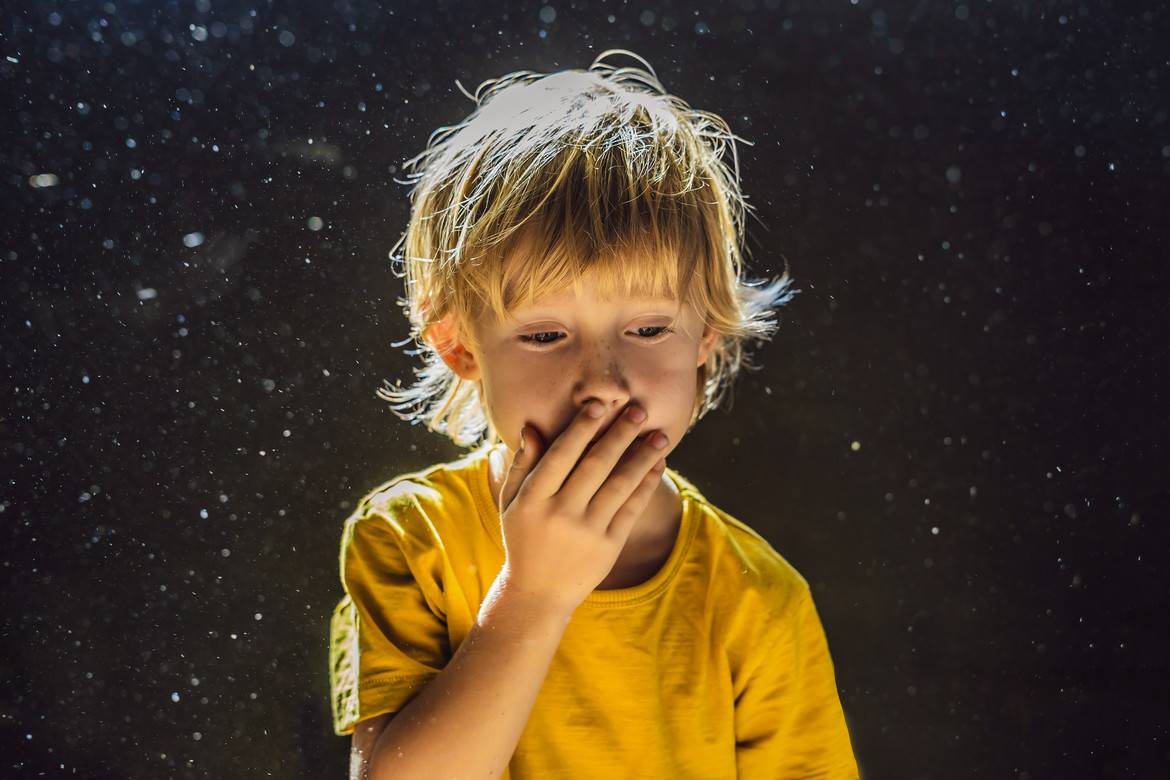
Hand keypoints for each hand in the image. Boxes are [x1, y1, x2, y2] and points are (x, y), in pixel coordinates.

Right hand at [493, 401, 668, 614]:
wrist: (538, 593)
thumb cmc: (524, 538)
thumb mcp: (510, 503)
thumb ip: (521, 465)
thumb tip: (532, 427)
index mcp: (533, 499)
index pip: (560, 456)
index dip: (581, 430)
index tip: (599, 405)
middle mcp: (560, 513)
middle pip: (595, 466)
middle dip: (620, 434)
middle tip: (638, 409)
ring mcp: (587, 531)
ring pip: (619, 485)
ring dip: (643, 457)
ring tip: (660, 434)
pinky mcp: (609, 546)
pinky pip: (632, 508)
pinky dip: (647, 484)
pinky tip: (657, 464)